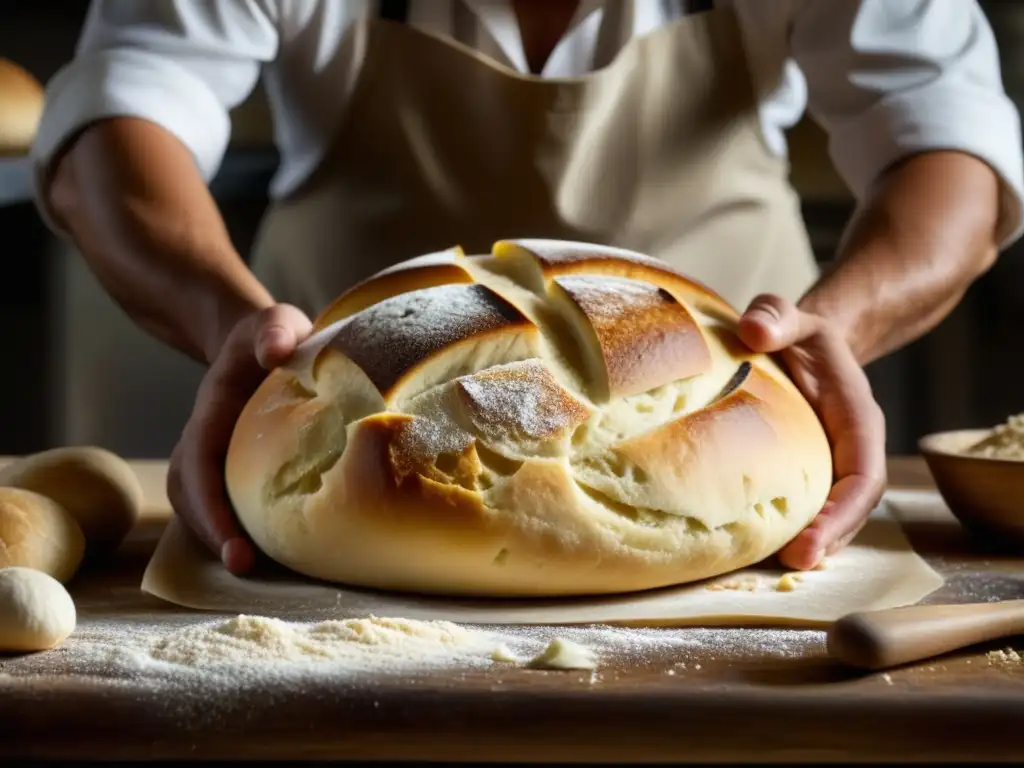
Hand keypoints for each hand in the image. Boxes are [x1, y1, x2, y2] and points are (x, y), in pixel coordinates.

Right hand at [167, 304, 312, 574]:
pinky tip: (276, 550)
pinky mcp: (233, 468)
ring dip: (222, 538)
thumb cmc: (275, 335)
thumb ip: (275, 330)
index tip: (234, 545)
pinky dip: (240, 528)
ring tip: (261, 569)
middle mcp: (206, 439)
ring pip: (202, 506)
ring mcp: (216, 456)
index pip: (200, 464)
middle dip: (211, 534)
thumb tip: (274, 352)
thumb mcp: (277, 322)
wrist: (263, 339)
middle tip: (245, 567)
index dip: (211, 507)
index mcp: (214, 411)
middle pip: (191, 495)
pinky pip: (226, 504)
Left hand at [737, 294, 886, 569]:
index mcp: (857, 420)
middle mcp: (848, 451)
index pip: (863, 475)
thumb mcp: (788, 315)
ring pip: (828, 517)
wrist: (794, 343)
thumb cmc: (794, 331)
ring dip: (806, 544)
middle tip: (791, 562)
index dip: (843, 511)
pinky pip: (802, 510)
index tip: (814, 538)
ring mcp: (827, 466)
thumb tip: (753, 330)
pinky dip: (785, 531)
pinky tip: (750, 548)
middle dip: (827, 539)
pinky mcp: (802, 475)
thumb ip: (775, 315)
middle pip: (849, 508)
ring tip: (766, 564)